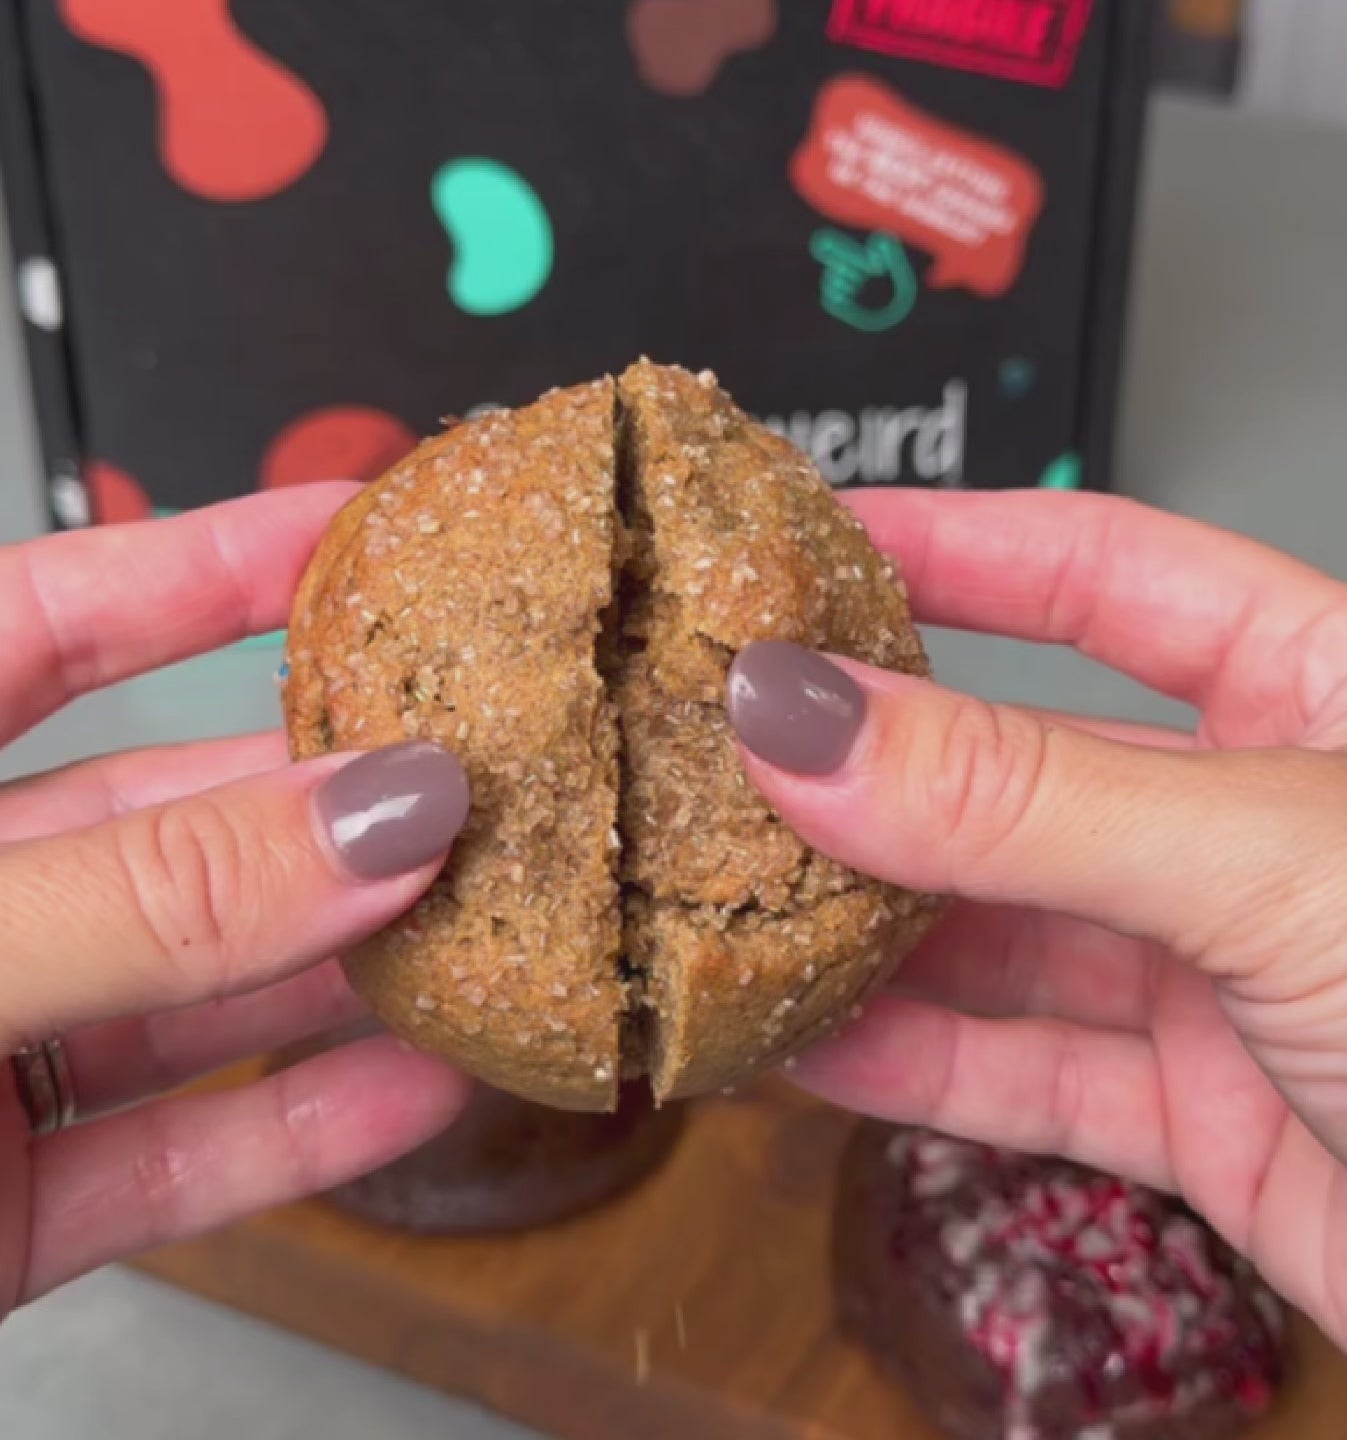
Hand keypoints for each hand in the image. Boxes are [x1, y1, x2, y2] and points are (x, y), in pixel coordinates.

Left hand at [0, 488, 472, 1321]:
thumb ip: (139, 897)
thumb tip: (380, 811)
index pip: (55, 620)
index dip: (219, 561)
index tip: (367, 533)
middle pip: (170, 815)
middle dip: (335, 795)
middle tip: (486, 766)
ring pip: (198, 990)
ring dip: (349, 969)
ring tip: (494, 926)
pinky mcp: (3, 1202)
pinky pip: (179, 1148)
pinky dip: (301, 1125)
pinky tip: (421, 1083)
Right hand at [726, 489, 1346, 1418]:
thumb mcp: (1280, 858)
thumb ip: (1029, 799)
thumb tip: (810, 718)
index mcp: (1320, 691)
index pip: (1101, 571)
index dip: (953, 544)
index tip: (807, 542)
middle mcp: (1254, 822)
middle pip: (1020, 764)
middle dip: (874, 761)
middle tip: (723, 741)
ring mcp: (1218, 972)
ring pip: (1001, 929)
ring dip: (867, 925)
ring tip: (724, 898)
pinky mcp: (1198, 1114)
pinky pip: (1018, 1069)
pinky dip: (907, 1063)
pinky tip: (800, 1044)